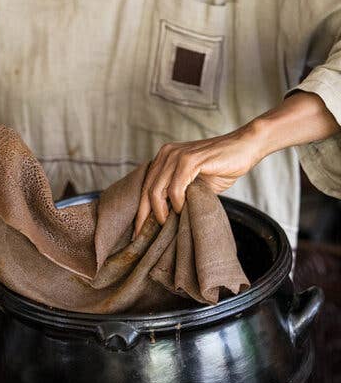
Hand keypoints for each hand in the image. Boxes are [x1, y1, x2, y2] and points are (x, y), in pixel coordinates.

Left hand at [133, 124, 267, 237]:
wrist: (245, 147)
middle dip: (143, 215)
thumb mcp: (195, 182)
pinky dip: (176, 202)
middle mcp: (165, 154)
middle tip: (143, 235)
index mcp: (164, 158)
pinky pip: (175, 187)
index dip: (140, 210)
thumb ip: (178, 192)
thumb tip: (164, 217)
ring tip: (167, 223)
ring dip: (160, 211)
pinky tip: (180, 209)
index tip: (137, 232)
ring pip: (156, 190)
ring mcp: (176, 155)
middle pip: (146, 190)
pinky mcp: (189, 159)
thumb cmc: (221, 167)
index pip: (145, 187)